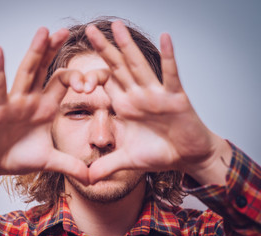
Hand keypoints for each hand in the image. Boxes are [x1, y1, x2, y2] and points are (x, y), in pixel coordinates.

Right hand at [0, 28, 89, 184]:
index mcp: (46, 107)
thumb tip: (94, 178)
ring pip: (27, 72)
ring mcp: (15, 101)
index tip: (97, 79)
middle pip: (46, 69)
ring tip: (43, 32)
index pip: (65, 84)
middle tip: (64, 31)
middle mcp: (32, 100)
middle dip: (54, 51)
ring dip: (35, 52)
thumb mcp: (50, 161)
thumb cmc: (18, 157)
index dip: (81, 78)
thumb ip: (72, 166)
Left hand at [85, 21, 228, 183]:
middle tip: (89, 30)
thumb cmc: (159, 153)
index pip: (104, 84)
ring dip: (128, 46)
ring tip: (117, 26)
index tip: (78, 83)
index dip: (90, 79)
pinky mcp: (175, 97)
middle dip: (104, 49)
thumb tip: (86, 179)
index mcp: (124, 105)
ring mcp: (155, 94)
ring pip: (139, 65)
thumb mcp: (128, 160)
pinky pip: (171, 74)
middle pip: (117, 67)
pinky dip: (168, 57)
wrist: (187, 157)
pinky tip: (165, 37)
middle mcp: (137, 95)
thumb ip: (107, 166)